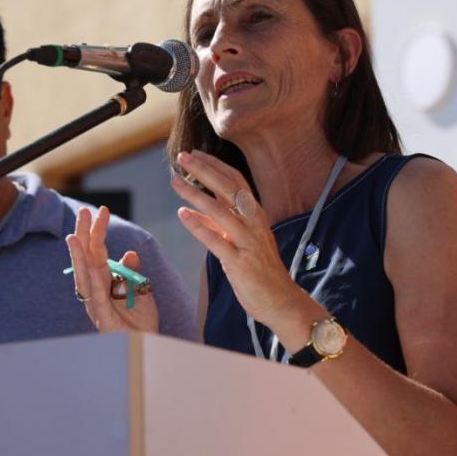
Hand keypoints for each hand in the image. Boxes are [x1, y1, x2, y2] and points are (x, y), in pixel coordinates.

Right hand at [66, 205, 158, 333]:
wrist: (148, 344)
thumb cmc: (141, 321)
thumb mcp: (140, 289)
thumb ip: (132, 271)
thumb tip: (129, 253)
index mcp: (103, 280)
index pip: (97, 251)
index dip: (98, 230)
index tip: (102, 210)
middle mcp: (95, 289)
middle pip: (86, 258)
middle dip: (84, 235)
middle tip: (83, 212)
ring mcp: (96, 304)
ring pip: (84, 277)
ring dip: (79, 257)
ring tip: (74, 237)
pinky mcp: (102, 318)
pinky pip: (97, 299)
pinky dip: (94, 284)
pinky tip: (92, 269)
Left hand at [171, 150, 305, 326]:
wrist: (280, 301)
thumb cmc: (259, 270)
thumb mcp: (241, 241)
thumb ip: (221, 224)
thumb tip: (195, 210)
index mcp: (256, 215)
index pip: (235, 181)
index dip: (215, 165)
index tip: (194, 154)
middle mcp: (254, 223)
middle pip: (227, 189)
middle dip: (203, 171)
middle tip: (182, 157)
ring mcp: (248, 242)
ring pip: (220, 211)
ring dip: (195, 194)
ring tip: (175, 181)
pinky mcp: (240, 263)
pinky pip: (217, 241)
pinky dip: (199, 227)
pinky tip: (182, 214)